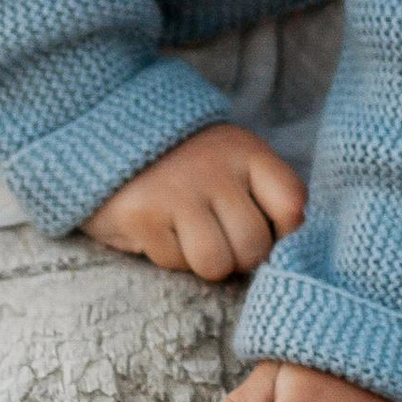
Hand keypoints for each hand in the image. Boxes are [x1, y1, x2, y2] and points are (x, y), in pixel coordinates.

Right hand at [84, 123, 304, 281]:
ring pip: (217, 264)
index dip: (286, 233)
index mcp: (246, 151)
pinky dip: (170, 256)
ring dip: (205, 262)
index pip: (292, 204)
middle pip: (254, 246)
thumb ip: (261, 195)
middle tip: (219, 238)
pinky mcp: (143, 215)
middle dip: (239, 257)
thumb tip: (286, 250)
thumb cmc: (185, 164)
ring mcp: (176, 191)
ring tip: (191, 238)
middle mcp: (214, 168)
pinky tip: (160, 229)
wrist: (108, 138)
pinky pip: (175, 263)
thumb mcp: (231, 161)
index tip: (268, 233)